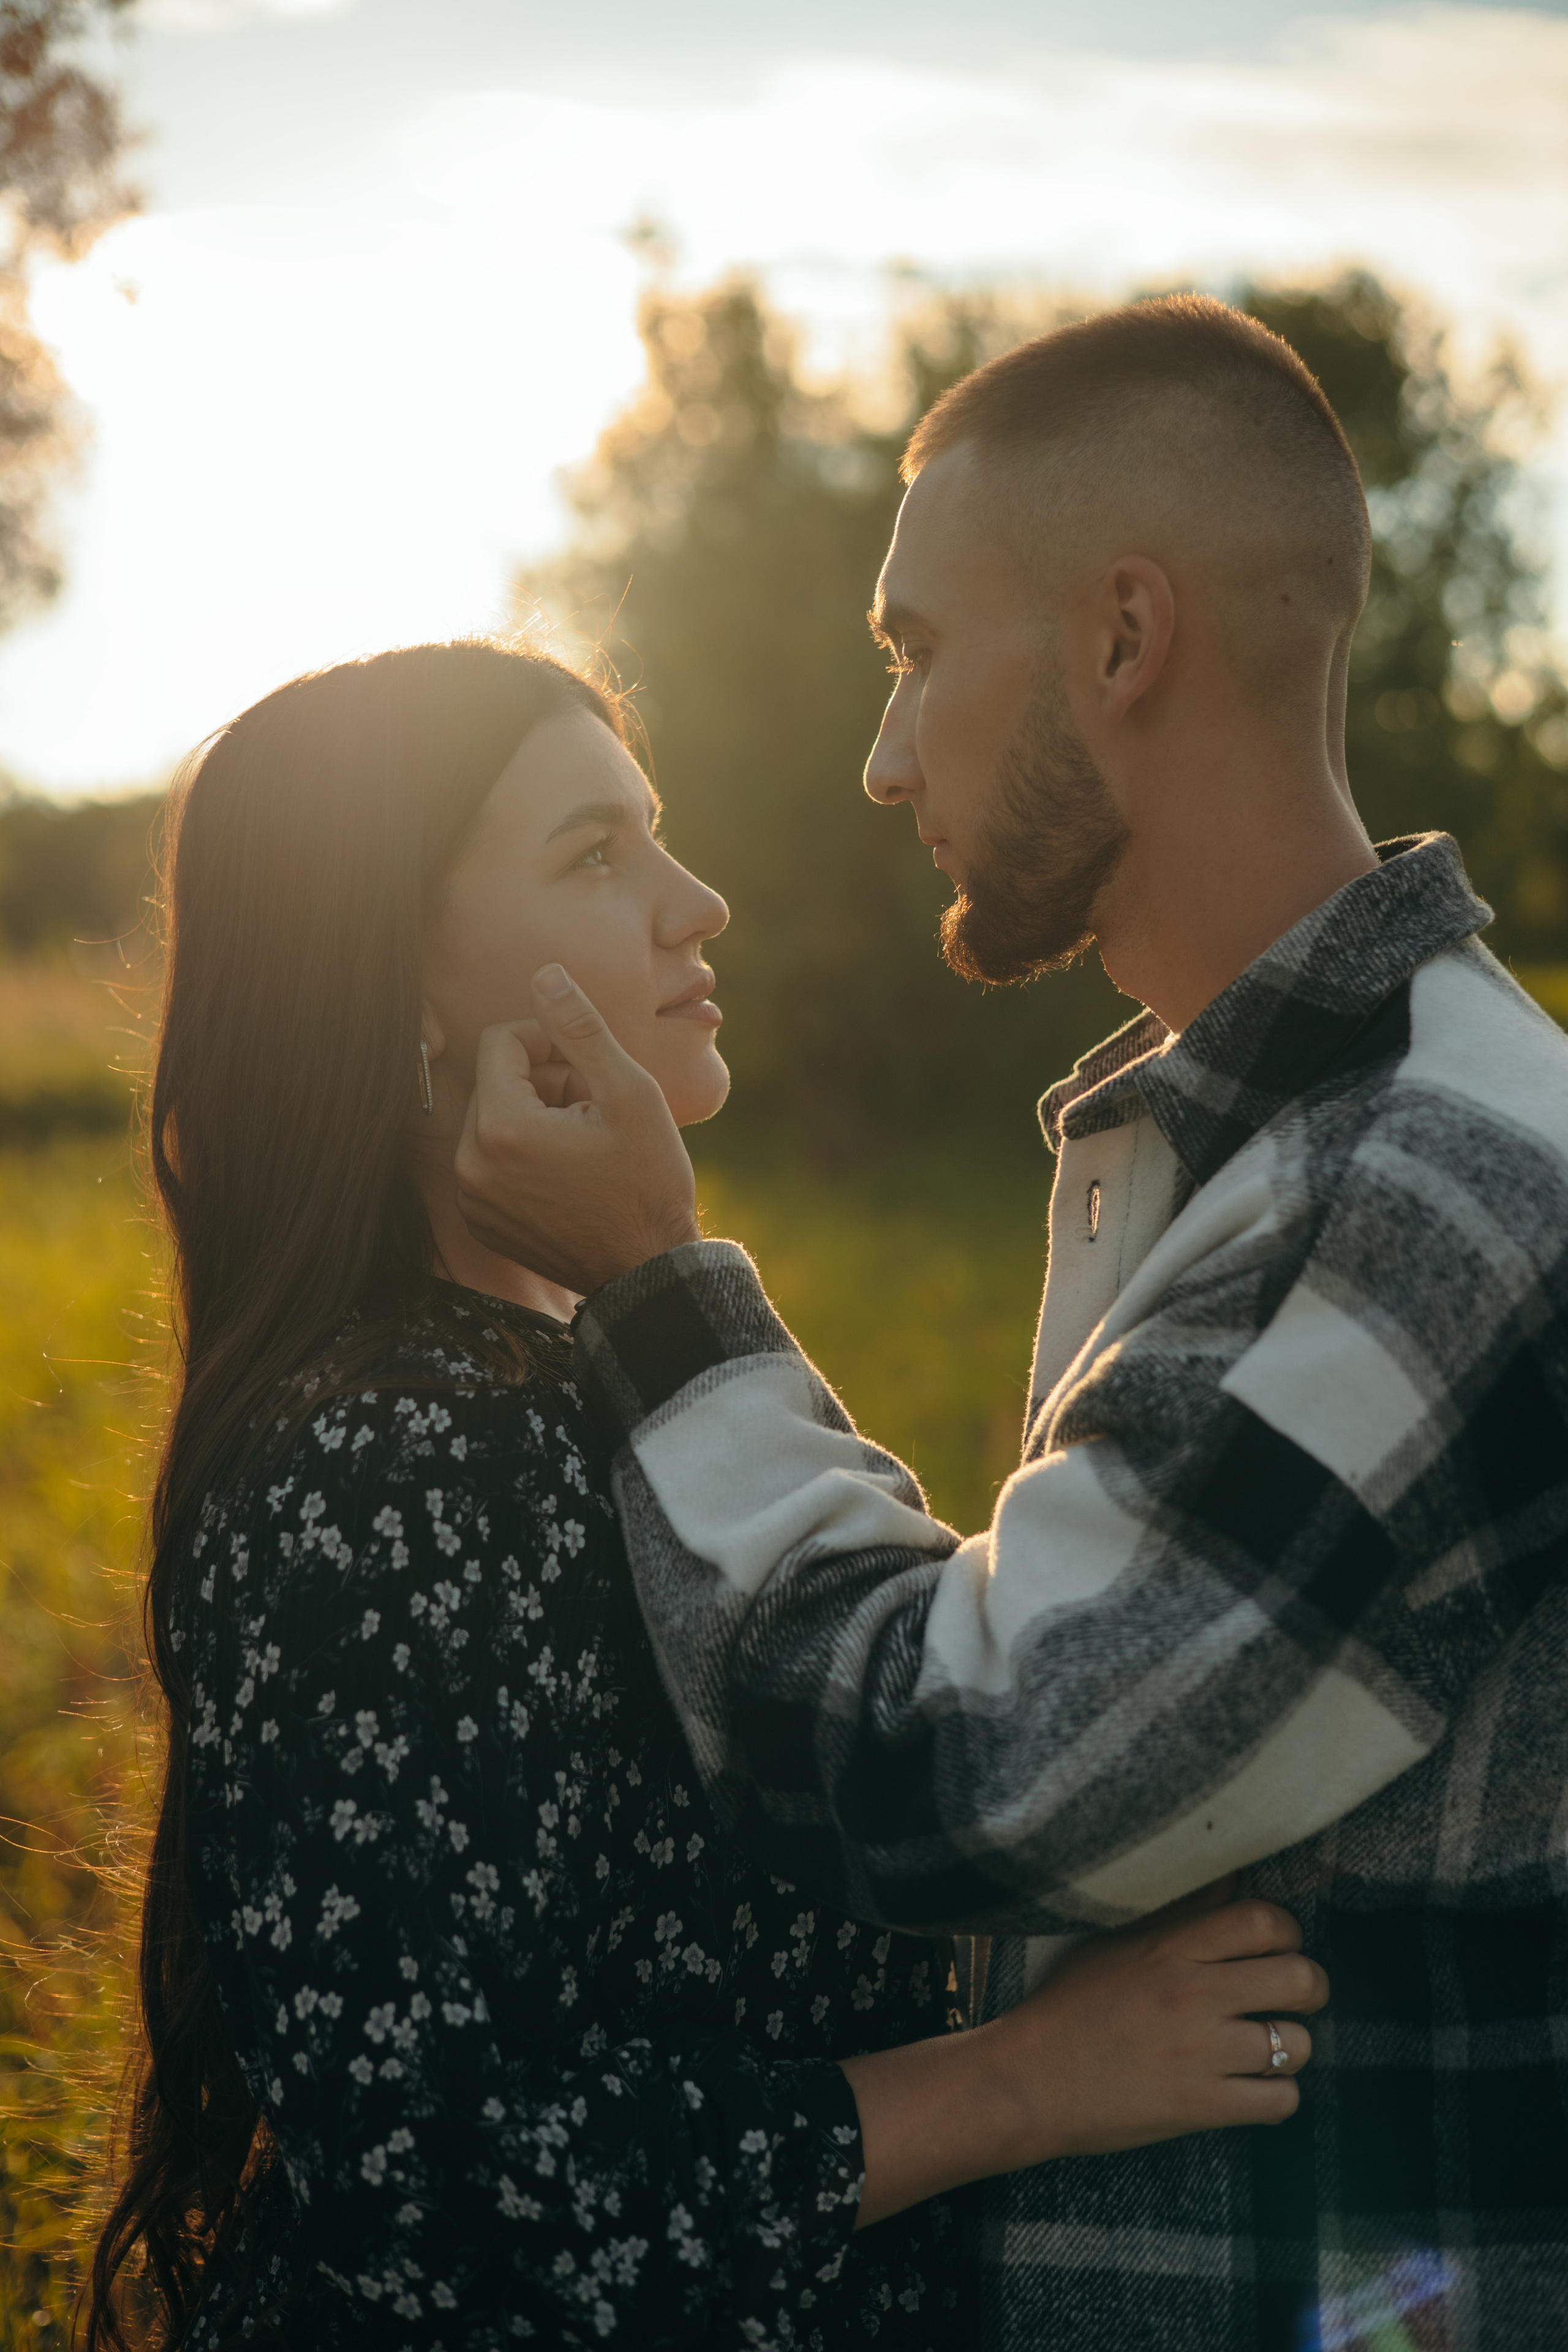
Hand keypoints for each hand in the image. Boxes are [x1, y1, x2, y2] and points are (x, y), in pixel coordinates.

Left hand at [454, 965, 700, 1294]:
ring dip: (534, 1116)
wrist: (647, 1267)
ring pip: (492, 1119)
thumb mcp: (628, 1092)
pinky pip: (489, 1161)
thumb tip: (544, 975)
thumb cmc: (647, 1179)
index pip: (502, 1042)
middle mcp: (471, 1165)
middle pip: (494, 1080)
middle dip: (542, 1080)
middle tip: (594, 1106)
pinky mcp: (480, 1221)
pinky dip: (523, 1155)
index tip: (588, 1065)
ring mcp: (472, 1198)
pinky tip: (568, 1172)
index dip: (549, 1039)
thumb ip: (580, 1029)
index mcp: (501, 1128)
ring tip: (584, 1140)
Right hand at [841, 1893, 1324, 2229]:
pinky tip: (1252, 2089)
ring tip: (1266, 2049)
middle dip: (1310, 1988)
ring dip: (1291, 2048)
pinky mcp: (1201, 2106)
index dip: (1287, 1932)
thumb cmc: (1066, 2008)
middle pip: (1299, 1978)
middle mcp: (1192, 1993)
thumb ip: (1180, 1915)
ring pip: (1297, 2044)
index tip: (1276, 1947)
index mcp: (1168, 1947)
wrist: (1025, 2083)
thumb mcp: (1115, 1945)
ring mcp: (1199, 2053)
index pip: (1263, 1919)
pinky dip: (1276, 2097)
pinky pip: (1280, 2101)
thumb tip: (1234, 1881)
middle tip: (1292, 1998)